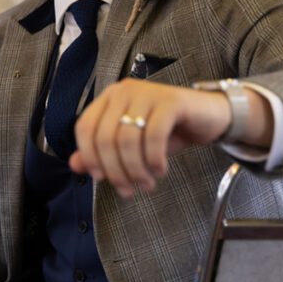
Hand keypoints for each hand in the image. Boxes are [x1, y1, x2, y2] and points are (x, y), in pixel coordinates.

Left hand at [66, 80, 230, 198]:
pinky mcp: (172, 101)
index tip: (100, 179)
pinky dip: (154, 160)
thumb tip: (74, 165)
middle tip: (128, 191)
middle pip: (105, 138)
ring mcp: (148, 92)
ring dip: (135, 170)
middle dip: (115, 171)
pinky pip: (154, 136)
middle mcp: (125, 90)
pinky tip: (160, 170)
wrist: (207, 118)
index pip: (85, 129)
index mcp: (109, 98)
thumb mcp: (130, 145)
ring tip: (146, 185)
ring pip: (128, 140)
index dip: (89, 157)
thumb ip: (100, 153)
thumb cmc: (166, 131)